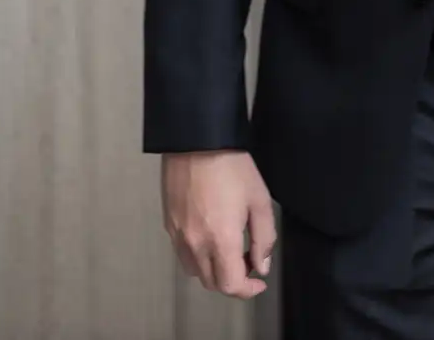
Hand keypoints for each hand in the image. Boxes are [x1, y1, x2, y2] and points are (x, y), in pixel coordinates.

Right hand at [162, 150, 275, 298]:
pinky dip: (200, 256)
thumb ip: (264, 238)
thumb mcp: (259, 201)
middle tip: (248, 261)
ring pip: (196, 271)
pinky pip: (184, 254)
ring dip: (215, 270)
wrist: (196, 142)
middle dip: (233, 280)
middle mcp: (195, 243)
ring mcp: (178, 236)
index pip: (230, 285)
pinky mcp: (169, 225)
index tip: (258, 282)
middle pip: (212, 283)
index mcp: (221, 239)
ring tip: (231, 248)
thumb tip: (261, 265)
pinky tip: (212, 236)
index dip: (247, 290)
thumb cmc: (231, 167)